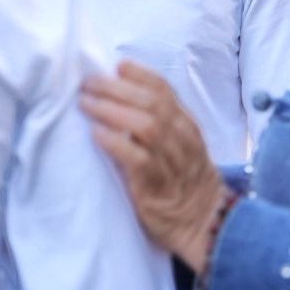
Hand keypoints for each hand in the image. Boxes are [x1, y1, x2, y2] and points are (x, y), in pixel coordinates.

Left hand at [81, 59, 228, 271]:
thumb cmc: (182, 181)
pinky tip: (97, 134)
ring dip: (112, 110)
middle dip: (117, 88)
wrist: (203, 223)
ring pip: (146, 126)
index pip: (165, 90)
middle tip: (89, 83)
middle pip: (152, 103)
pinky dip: (116, 143)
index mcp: (187, 125)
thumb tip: (120, 95)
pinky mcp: (157, 186)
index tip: (117, 66)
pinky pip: (138, 159)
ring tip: (87, 104)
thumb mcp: (180, 145)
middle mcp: (182, 139)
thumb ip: (159, 122)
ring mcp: (172, 162)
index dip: (140, 75)